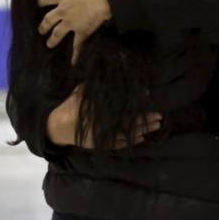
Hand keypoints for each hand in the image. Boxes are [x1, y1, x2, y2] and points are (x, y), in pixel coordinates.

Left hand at [37, 0, 111, 64]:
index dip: (42, 1)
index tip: (38, 3)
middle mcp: (63, 12)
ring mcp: (71, 24)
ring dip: (53, 39)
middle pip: (49, 20)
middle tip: (40, 30)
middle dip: (44, 25)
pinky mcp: (81, 33)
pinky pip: (77, 46)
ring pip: (58, 34)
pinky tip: (72, 63)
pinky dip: (75, 55)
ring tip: (49, 44)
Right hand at [46, 85, 162, 148]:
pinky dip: (132, 141)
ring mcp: (102, 136)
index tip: (147, 96)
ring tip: (156, 125)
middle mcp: (102, 124)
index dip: (135, 102)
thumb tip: (113, 74)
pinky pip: (120, 144)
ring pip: (127, 133)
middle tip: (159, 116)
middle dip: (145, 119)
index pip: (122, 106)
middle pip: (129, 121)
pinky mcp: (101, 144)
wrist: (58, 126)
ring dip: (143, 129)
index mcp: (98, 109)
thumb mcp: (82, 91)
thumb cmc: (72, 105)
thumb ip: (96, 86)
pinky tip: (143, 137)